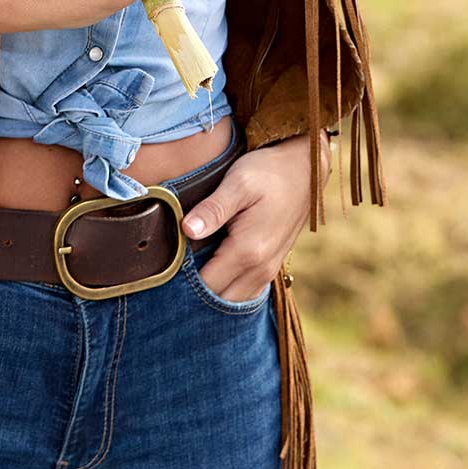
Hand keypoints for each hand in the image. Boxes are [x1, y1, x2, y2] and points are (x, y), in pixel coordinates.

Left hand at [180, 130, 332, 301]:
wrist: (304, 168)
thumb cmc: (268, 172)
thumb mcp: (238, 183)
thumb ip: (212, 209)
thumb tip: (187, 230)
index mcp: (248, 251)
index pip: (206, 285)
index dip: (182, 282)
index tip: (163, 270)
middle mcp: (261, 269)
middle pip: (219, 300)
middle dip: (194, 294)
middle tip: (170, 274)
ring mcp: (269, 270)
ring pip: (234, 300)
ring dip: (211, 292)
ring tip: (187, 273)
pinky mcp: (271, 265)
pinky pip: (246, 291)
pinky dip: (228, 288)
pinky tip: (211, 270)